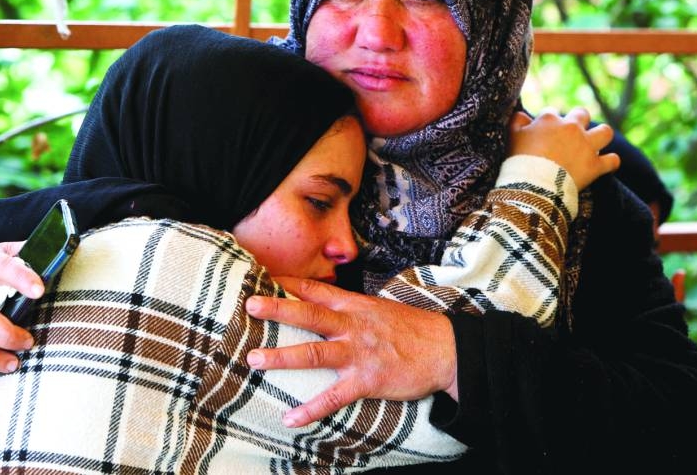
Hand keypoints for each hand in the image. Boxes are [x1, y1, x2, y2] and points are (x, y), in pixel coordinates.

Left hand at [245, 277, 456, 427]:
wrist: (446, 349)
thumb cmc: (413, 330)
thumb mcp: (380, 309)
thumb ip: (352, 308)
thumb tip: (327, 306)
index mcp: (355, 306)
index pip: (316, 290)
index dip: (288, 283)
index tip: (263, 278)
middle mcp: (353, 326)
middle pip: (309, 314)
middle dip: (278, 309)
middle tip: (250, 304)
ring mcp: (359, 353)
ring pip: (314, 352)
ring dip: (282, 357)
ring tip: (254, 359)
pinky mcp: (367, 381)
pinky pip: (334, 396)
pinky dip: (310, 409)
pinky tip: (290, 418)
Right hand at [509, 106, 620, 188]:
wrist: (533, 185)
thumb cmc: (520, 161)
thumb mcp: (512, 136)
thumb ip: (518, 120)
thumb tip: (524, 115)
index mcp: (550, 119)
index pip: (552, 112)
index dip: (548, 122)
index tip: (545, 132)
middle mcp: (571, 128)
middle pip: (582, 114)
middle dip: (579, 120)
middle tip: (572, 133)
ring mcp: (586, 146)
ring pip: (605, 132)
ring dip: (601, 135)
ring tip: (596, 142)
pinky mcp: (595, 166)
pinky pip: (612, 160)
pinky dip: (610, 163)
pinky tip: (606, 165)